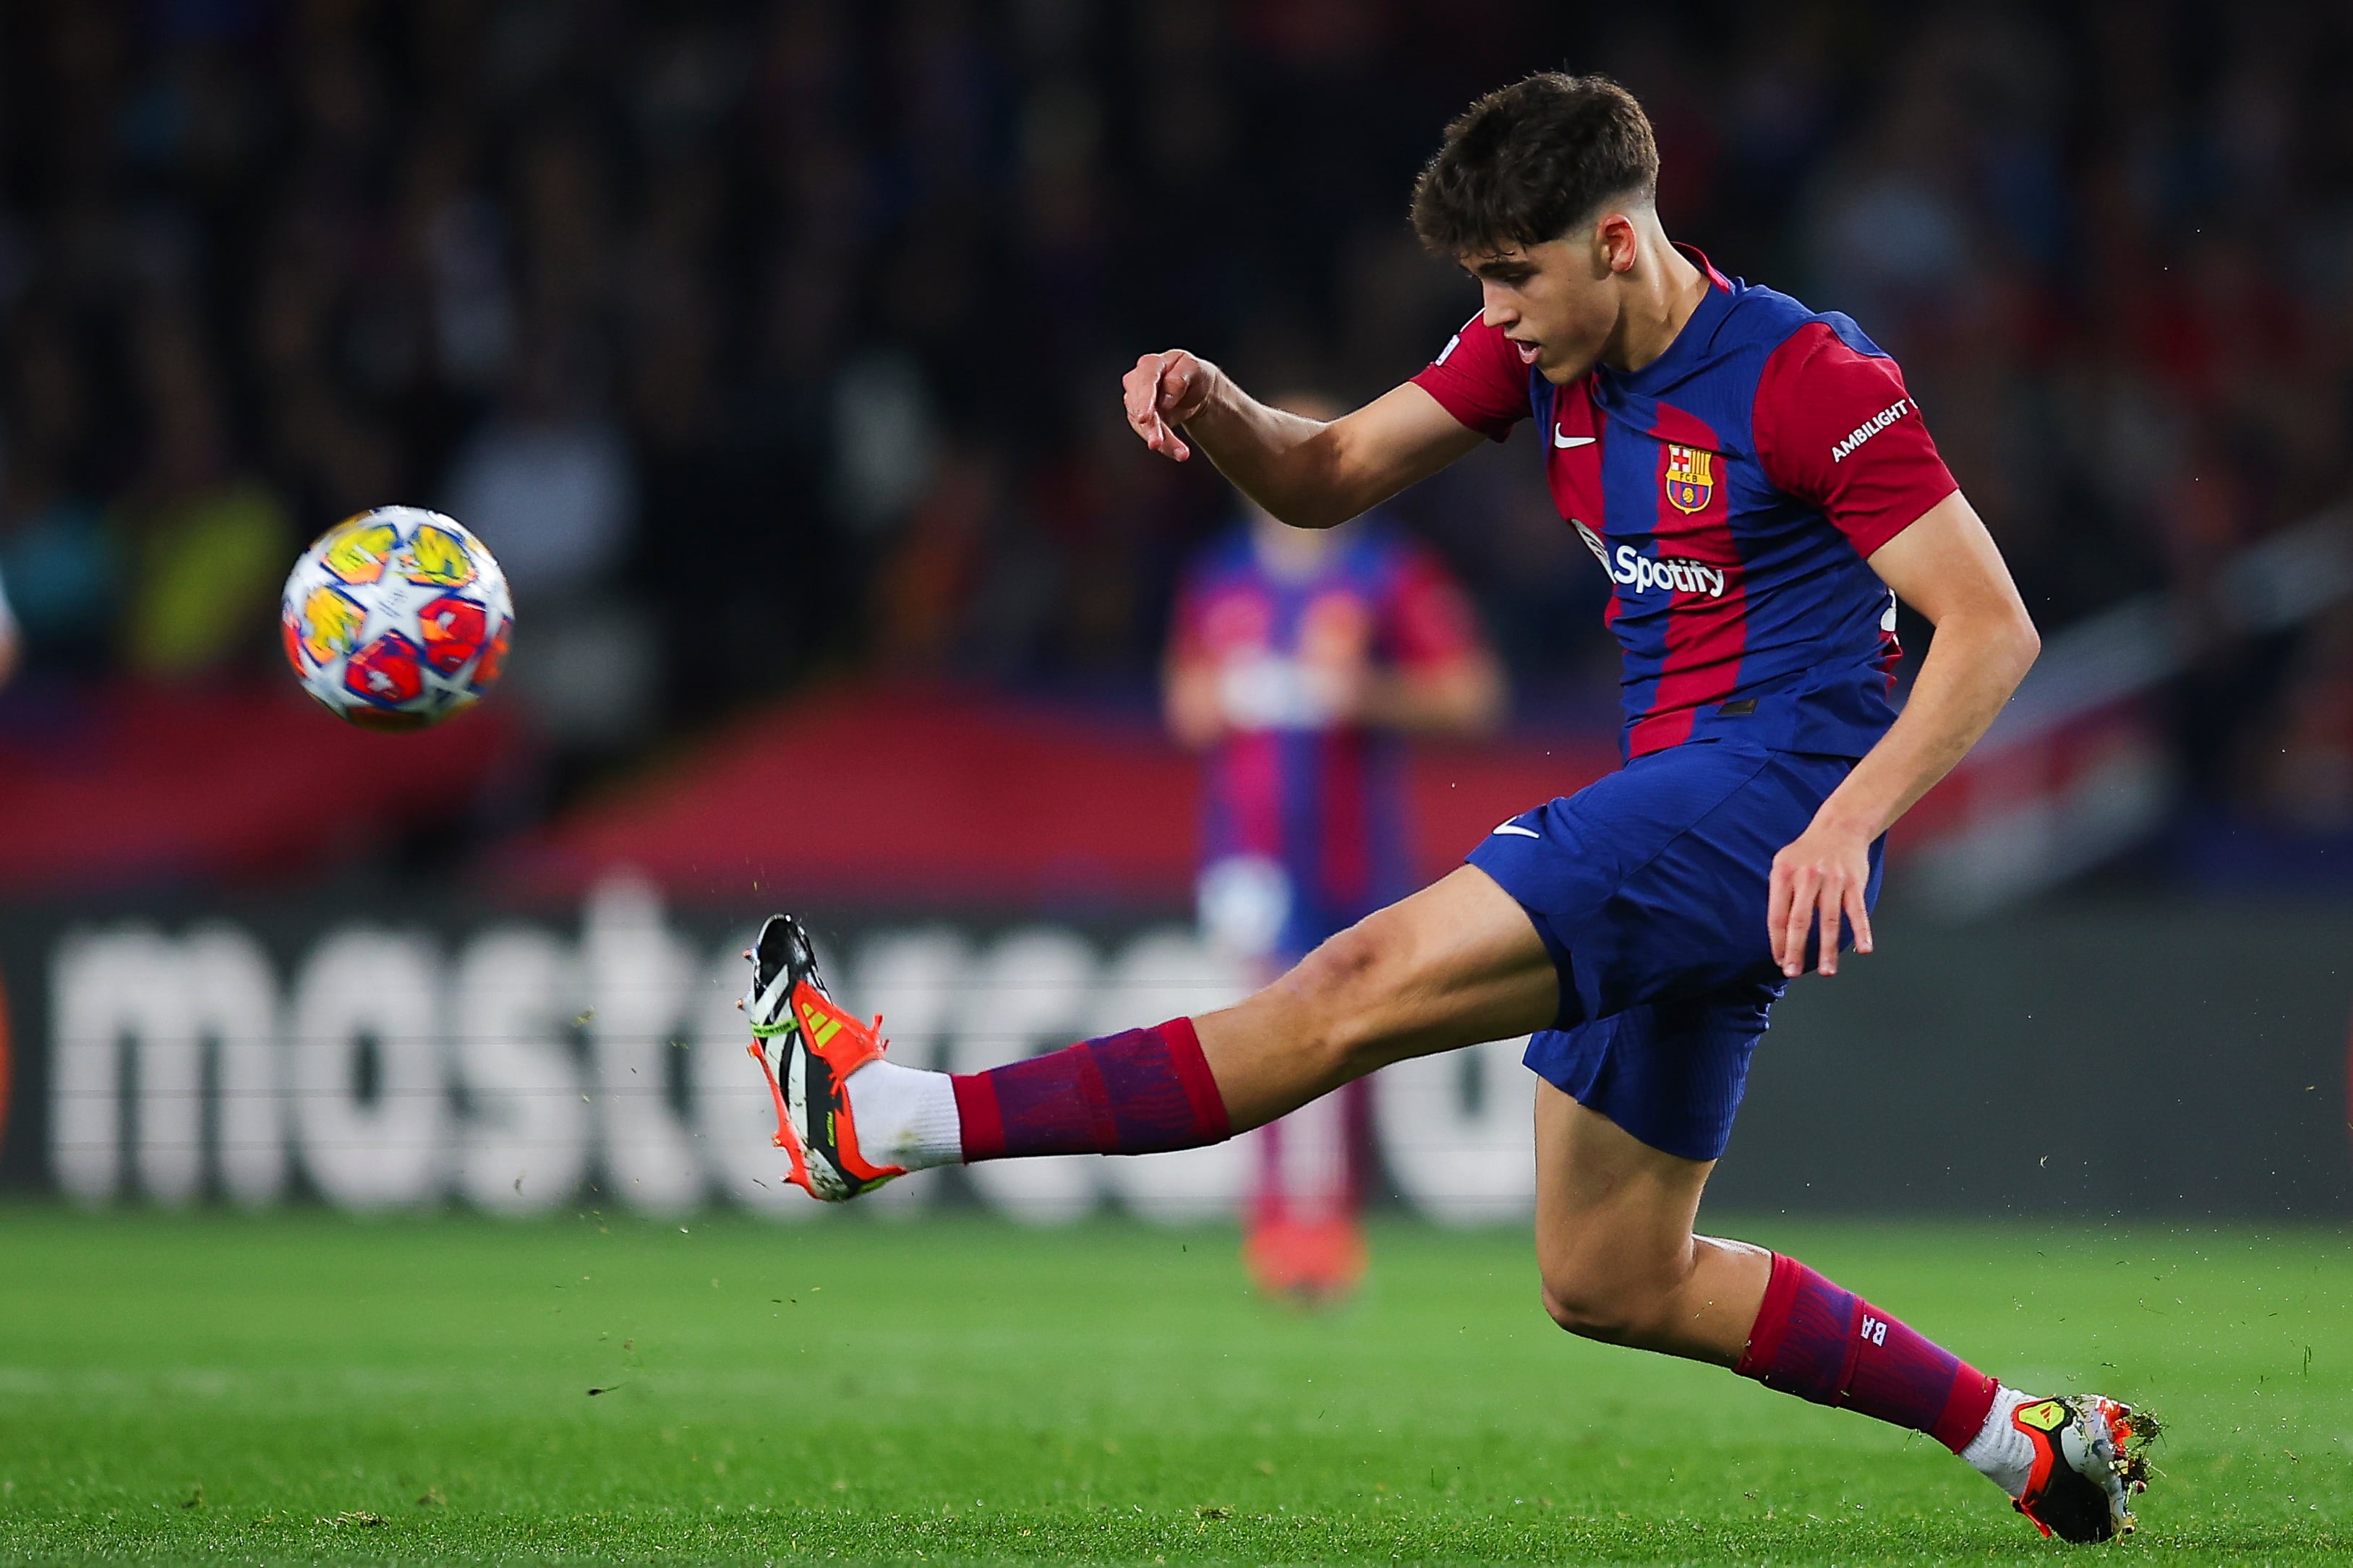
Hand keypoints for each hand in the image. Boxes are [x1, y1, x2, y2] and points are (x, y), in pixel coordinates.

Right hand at [1122, 350, 1215, 460]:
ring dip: (1162, 442)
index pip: (1144, 382)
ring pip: (1143, 426)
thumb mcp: (1194, 368)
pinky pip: (1150, 435)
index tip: (1144, 418)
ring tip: (1181, 453)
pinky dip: (1166, 446)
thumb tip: (1165, 398)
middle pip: (1138, 407)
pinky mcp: (1143, 421)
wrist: (1197, 390)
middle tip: (1157, 444)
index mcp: (1151, 365)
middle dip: (1150, 428)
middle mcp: (1138, 382)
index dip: (1143, 400)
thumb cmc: (1193, 374)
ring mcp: (1138, 402)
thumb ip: (1180, 378)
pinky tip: (1179, 452)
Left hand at [1766, 814, 1875, 977]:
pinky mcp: (1854, 882)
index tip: (1779, 961)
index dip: (1778, 942)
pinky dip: (1862, 931)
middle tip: (1793, 972)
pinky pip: (1857, 911)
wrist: (1839, 827)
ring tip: (1826, 971)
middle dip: (1796, 950)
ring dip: (1828, 949)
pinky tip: (1864, 949)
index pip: (1777, 916)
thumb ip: (1779, 896)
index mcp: (1783, 875)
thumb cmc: (1806, 853)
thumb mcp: (1782, 865)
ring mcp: (1832, 880)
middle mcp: (1807, 877)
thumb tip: (1777, 934)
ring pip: (1829, 920)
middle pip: (1800, 920)